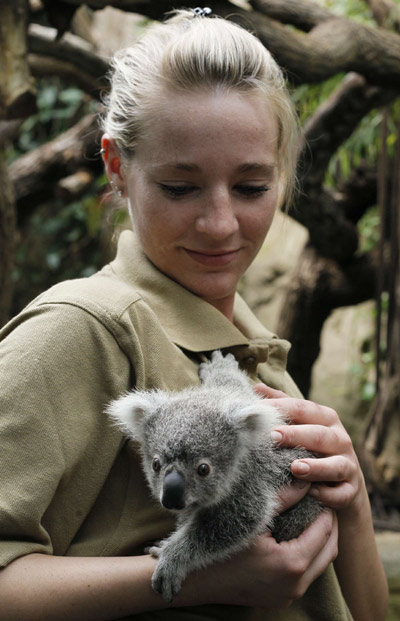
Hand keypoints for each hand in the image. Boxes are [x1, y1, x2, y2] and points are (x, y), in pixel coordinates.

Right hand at [173, 480, 337, 609]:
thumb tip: (303, 480)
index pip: (325, 529)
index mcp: (292, 562)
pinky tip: (297, 537)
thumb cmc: (219, 544)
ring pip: (320, 564)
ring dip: (320, 540)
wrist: (195, 580)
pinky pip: (306, 575)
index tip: (318, 490)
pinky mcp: (280, 598)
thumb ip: (282, 498)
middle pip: (329, 549)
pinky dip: (309, 555)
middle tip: (319, 502)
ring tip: (311, 516)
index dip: (325, 507)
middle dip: (328, 524)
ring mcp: (288, 595)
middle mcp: (295, 584)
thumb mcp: (251, 516)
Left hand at [254, 384, 363, 514]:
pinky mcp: (350, 490)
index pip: (303, 408)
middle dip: (296, 435)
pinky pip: (342, 493)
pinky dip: (328, 494)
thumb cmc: (312, 446)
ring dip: (316, 467)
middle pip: (319, 434)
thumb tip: (256, 386)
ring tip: (295, 468)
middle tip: (273, 436)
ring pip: (336, 465)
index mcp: (325, 418)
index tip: (257, 410)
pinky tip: (311, 494)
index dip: (281, 408)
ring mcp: (348, 464)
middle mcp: (340, 438)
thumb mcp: (300, 423)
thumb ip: (281, 404)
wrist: (342, 482)